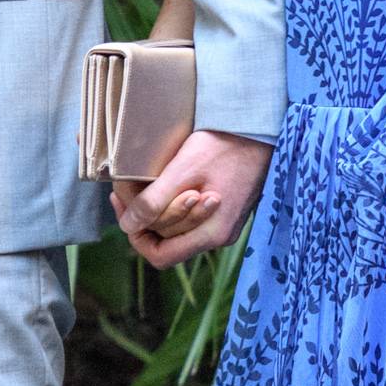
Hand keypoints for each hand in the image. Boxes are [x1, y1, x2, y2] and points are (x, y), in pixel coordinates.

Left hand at [113, 128, 272, 270]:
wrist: (259, 128)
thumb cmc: (224, 146)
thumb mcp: (183, 171)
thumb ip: (155, 202)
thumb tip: (128, 225)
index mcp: (211, 233)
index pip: (161, 256)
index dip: (137, 237)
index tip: (125, 209)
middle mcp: (220, 235)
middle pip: (168, 240)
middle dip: (146, 216)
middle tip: (131, 186)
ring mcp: (226, 223)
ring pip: (179, 228)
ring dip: (160, 208)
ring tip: (147, 180)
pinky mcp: (227, 209)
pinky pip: (193, 216)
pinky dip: (176, 202)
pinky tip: (169, 180)